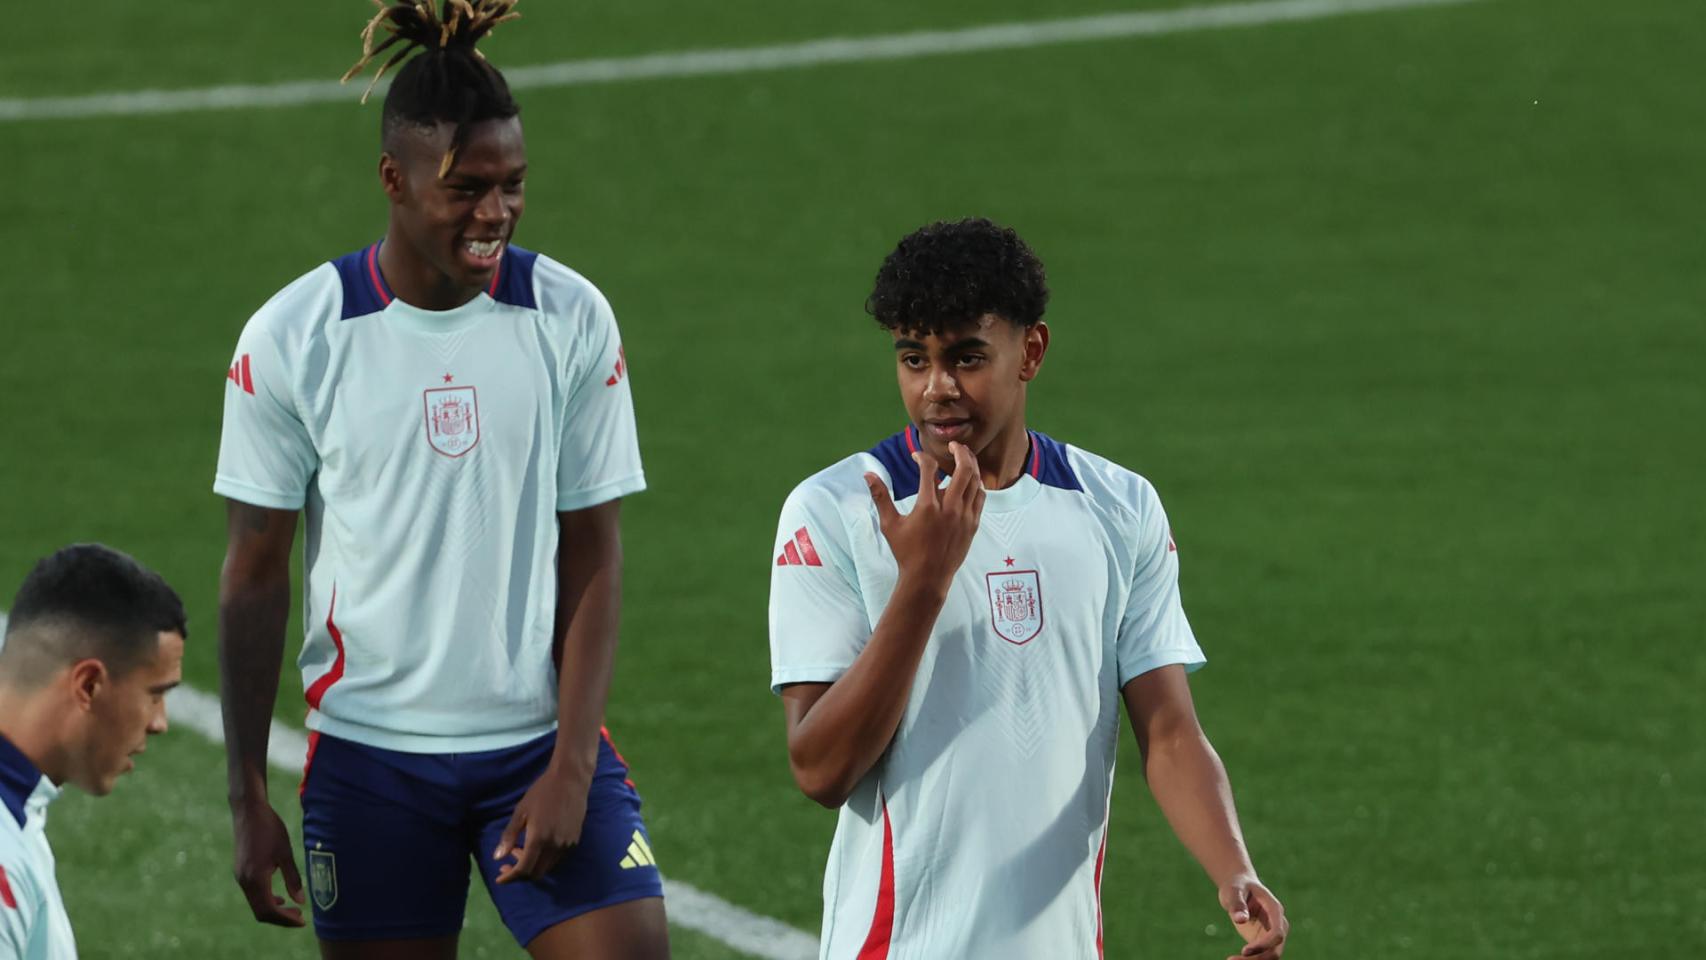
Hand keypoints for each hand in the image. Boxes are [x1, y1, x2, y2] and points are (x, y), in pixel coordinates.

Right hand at [231, 798, 305, 926]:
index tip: (302, 920)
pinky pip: (252, 894)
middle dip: (280, 918)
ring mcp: (240, 877)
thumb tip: (300, 901)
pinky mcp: (240, 872)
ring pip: (256, 904)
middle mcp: (244, 881)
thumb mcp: (285, 853)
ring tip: (293, 909)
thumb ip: (293, 878)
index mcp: (255, 878)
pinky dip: (266, 900)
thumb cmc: (270, 829)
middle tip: (300, 917)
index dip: (285, 919)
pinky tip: (279, 898)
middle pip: (260, 912)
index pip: (269, 910)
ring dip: (273, 910)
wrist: (249, 812)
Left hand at [493, 766, 590, 883]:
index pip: (523, 869)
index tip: (500, 878)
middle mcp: (554, 846)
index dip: (510, 877)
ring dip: (532, 865)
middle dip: (520, 874)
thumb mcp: (521, 811)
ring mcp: (566, 845)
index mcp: (539, 839)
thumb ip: (509, 836)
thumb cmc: (542, 792)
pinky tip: (537, 846)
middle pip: (536, 873)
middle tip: (507, 863)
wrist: (570, 780)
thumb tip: (497, 857)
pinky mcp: (574, 841)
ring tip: (521, 850)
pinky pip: (557, 859)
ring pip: (547, 867)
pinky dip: (544, 859)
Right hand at [865, 441, 985, 588]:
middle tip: (954, 445)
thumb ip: (880, 496)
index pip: (929, 469)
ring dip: (971, 465)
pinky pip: (980, 497)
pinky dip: (976, 484)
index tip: (916, 456)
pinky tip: (970, 481)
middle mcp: (950, 508)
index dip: (922, 457)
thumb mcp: (889, 524)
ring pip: (975, 481)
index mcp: (927, 506)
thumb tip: (868, 474)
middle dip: (960, 451)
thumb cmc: (906, 552)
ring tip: (965, 457)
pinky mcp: (973, 524)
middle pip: (963, 469)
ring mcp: (964, 516)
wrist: (928, 578)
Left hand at [1221, 875, 1287, 958]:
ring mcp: (1272, 934)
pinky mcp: (1263, 940)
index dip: (1264, 944)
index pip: (1277, 933)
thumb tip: (1240, 919)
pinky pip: (1261, 956)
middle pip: (1275, 950)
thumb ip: (1237, 904)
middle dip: (1258, 958)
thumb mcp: (1234, 891)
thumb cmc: (1237, 886)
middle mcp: (1278, 924)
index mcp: (1275, 910)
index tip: (1244, 951)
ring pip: (1269, 956)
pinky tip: (1232, 959)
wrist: (1239, 887)